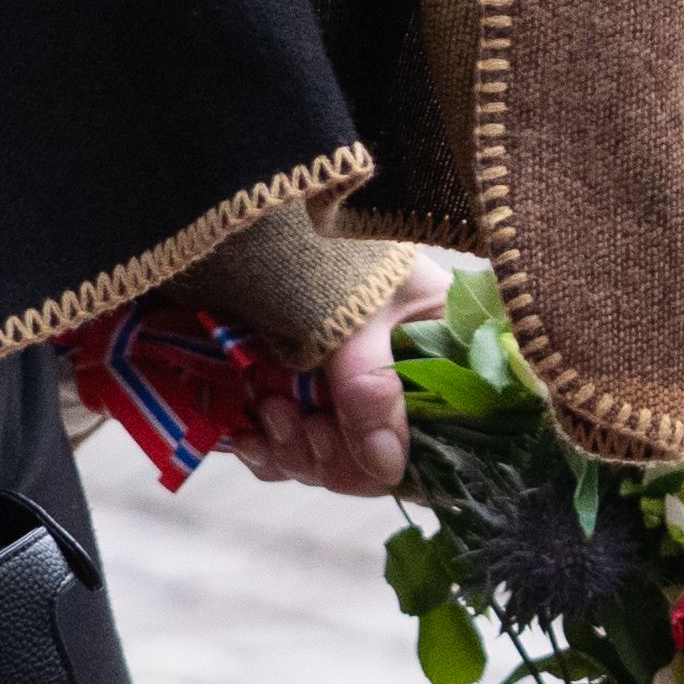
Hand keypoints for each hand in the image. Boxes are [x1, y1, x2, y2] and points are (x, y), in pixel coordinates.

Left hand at [231, 253, 452, 498]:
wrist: (268, 215)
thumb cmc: (335, 252)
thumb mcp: (358, 313)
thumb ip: (371, 387)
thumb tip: (387, 467)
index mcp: (438, 362)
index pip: (430, 445)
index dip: (384, 464)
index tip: (340, 446)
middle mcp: (398, 388)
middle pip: (370, 463)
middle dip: (322, 454)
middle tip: (284, 414)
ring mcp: (348, 395)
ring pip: (324, 462)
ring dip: (288, 449)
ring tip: (264, 405)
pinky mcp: (302, 397)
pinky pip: (288, 451)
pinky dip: (265, 448)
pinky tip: (245, 431)